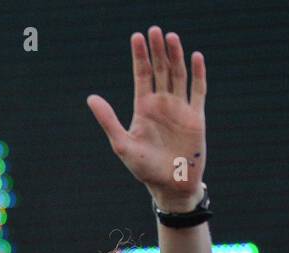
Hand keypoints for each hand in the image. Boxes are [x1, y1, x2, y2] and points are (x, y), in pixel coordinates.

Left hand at [86, 26, 206, 211]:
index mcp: (144, 107)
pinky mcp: (196, 117)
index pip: (142, 75)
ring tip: (172, 37)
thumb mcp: (122, 144)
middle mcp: (162, 104)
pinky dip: (198, 74)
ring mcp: (180, 108)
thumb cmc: (144, 168)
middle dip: (157, 50)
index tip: (136, 37)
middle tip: (155, 30)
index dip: (140, 56)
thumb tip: (90, 98)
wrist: (170, 185)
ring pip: (179, 75)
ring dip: (176, 56)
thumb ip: (108, 120)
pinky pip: (198, 90)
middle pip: (161, 69)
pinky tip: (195, 57)